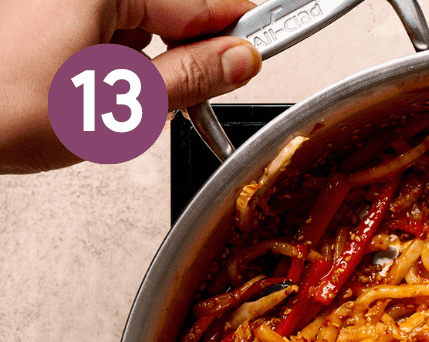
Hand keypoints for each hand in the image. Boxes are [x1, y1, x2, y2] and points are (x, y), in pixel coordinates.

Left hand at [0, 0, 263, 172]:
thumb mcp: (120, 101)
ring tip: (115, 109)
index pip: (200, 3)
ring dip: (141, 68)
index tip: (267, 48)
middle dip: (182, 61)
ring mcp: (58, 1)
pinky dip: (105, 66)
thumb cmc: (3, 103)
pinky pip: (96, 31)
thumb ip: (191, 76)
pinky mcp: (40, 15)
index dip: (238, 32)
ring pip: (132, 26)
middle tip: (187, 106)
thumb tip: (239, 59)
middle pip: (168, 13)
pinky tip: (88, 96)